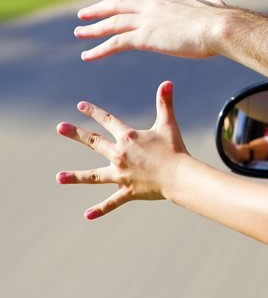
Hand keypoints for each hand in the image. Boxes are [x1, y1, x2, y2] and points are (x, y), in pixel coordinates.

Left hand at [56, 81, 186, 218]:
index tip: (80, 105)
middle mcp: (119, 155)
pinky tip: (87, 215)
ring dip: (75, 176)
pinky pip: (111, 202)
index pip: (108, 120)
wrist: (179, 176)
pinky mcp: (127, 191)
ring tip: (58, 178)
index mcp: (128, 138)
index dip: (94, 112)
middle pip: (93, 142)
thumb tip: (167, 81)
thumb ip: (165, 103)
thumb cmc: (174, 149)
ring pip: (94, 176)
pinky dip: (100, 209)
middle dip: (76, 133)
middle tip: (59, 127)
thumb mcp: (168, 124)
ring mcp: (121, 175)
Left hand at [75, 0, 224, 61]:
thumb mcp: (209, 3)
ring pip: (113, 22)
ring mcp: (147, 20)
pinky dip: (99, 49)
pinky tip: (87, 55)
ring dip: (93, 28)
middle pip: (118, 4)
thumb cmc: (220, 20)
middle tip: (83, 14)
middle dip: (99, 8)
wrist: (220, 28)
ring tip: (79, 33)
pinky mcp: (146, 38)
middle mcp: (153, 5)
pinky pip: (116, 43)